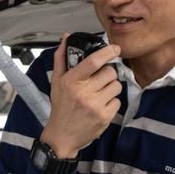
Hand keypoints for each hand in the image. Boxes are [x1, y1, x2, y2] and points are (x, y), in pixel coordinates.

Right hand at [40, 38, 120, 157]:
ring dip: (111, 88)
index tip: (115, 48)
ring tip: (99, 93)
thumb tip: (67, 38)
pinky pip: (118, 101)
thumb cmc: (61, 107)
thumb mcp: (56, 81)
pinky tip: (100, 106)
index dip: (108, 51)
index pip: (93, 61)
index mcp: (71, 81)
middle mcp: (83, 93)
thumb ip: (61, 58)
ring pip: (116, 86)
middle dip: (108, 74)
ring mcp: (95, 106)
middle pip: (110, 72)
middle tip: (100, 80)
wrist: (62, 136)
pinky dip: (111, 102)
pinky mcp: (104, 117)